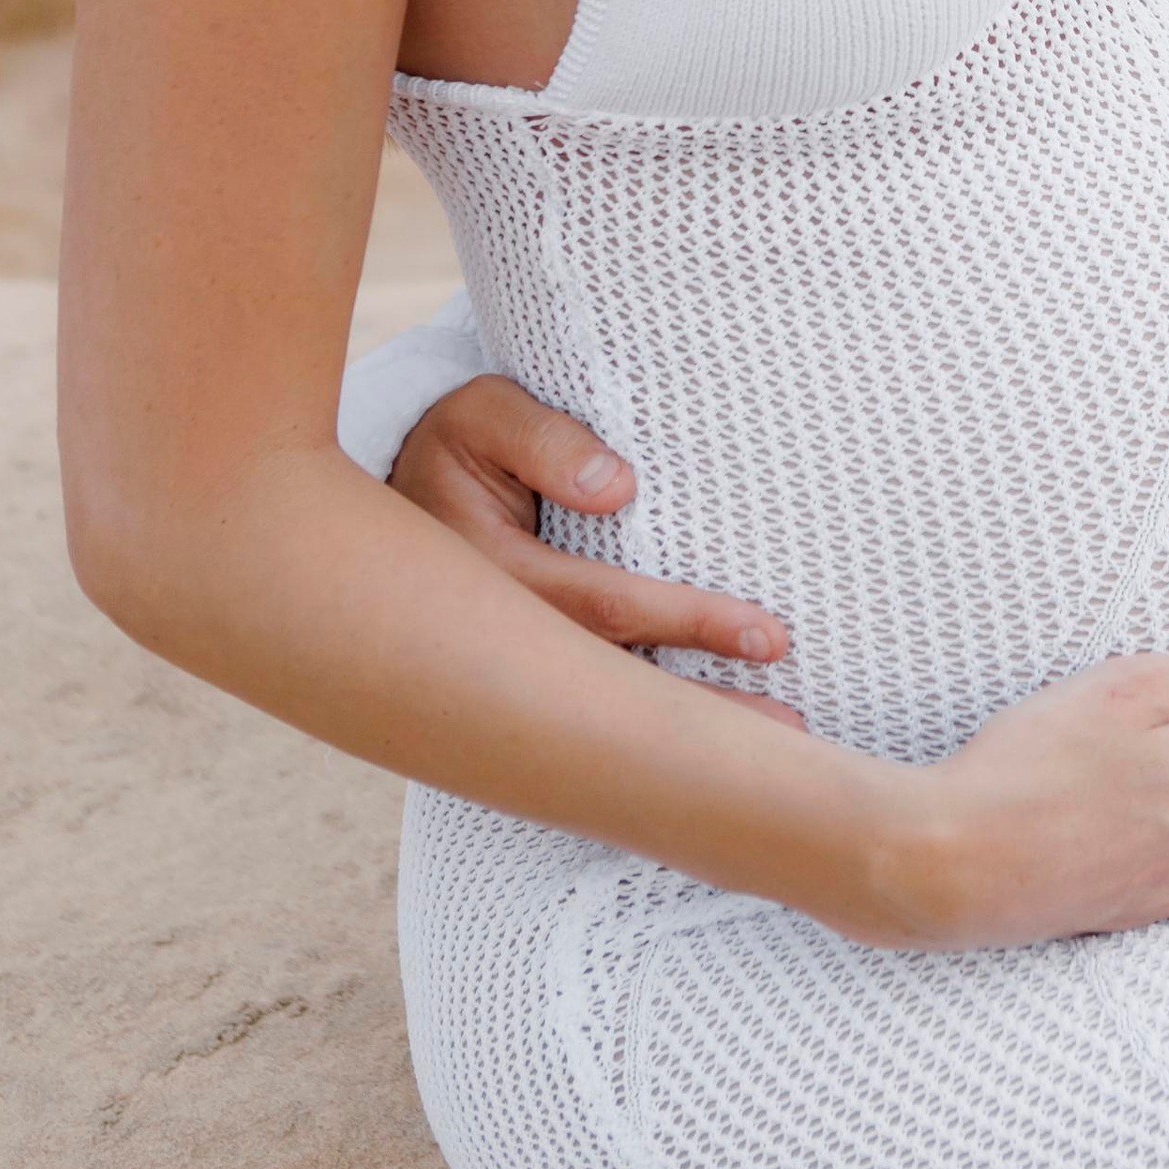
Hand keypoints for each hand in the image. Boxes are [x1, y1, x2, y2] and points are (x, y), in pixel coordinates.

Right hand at [391, 377, 803, 721]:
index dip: (690, 621)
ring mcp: (501, 674)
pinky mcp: (511, 685)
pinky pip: (581, 715)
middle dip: (702, 712)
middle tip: (791, 729)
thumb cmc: (453, 450)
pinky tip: (698, 751)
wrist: (377, 515)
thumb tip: (617, 486)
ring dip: (680, 735)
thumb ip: (542, 440)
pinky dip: (639, 738)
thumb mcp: (481, 417)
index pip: (608, 605)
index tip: (770, 637)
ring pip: (599, 713)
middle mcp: (498, 640)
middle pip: (611, 688)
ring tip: (769, 747)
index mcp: (490, 573)